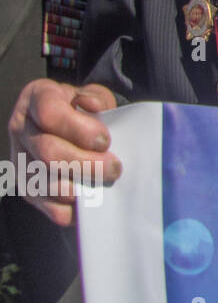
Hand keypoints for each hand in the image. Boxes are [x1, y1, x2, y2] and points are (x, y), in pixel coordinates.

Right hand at [7, 80, 118, 225]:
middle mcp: (21, 127)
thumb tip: (95, 107)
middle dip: (86, 163)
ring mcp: (19, 158)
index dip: (79, 129)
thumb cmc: (84, 108)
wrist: (69, 122)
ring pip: (43, 180)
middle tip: (113, 168)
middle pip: (48, 151)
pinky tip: (86, 202)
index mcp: (37, 97)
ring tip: (103, 184)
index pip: (50, 113)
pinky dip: (66, 208)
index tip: (105, 140)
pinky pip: (41, 203)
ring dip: (78, 187)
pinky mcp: (24, 184)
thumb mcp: (92, 94)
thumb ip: (95, 98)